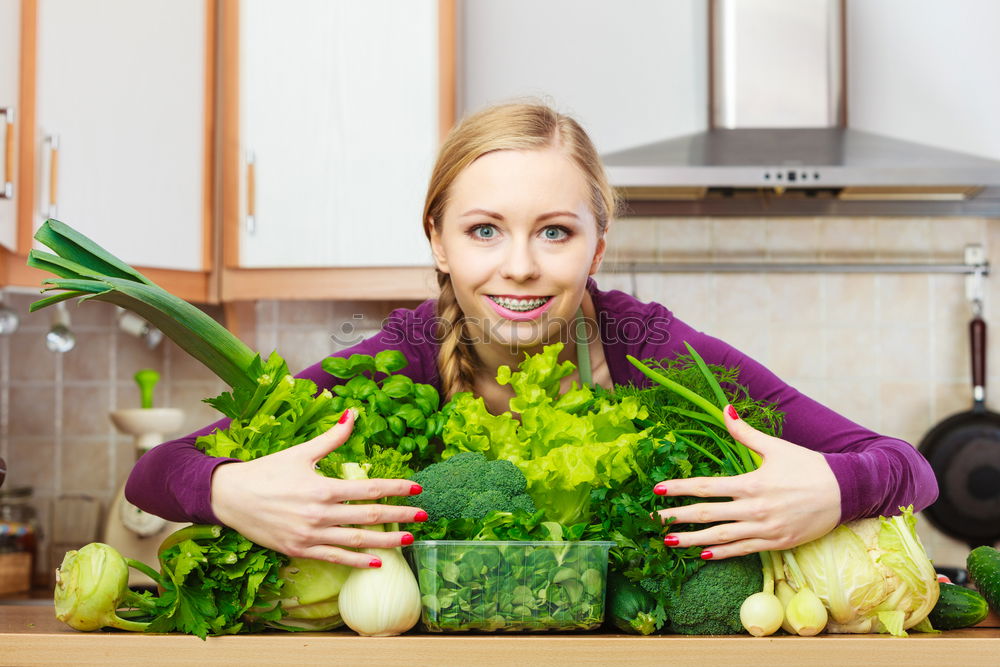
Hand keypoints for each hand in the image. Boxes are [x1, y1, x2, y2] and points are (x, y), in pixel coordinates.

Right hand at [210, 409, 424, 567]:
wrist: (229, 498)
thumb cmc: (266, 472)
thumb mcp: (301, 453)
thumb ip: (332, 437)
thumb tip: (353, 413)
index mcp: (324, 488)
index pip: (370, 489)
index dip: (396, 488)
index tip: (417, 489)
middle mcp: (320, 514)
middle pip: (370, 517)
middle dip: (400, 516)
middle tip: (424, 516)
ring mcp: (311, 536)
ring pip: (357, 541)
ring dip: (387, 541)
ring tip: (409, 540)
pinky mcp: (300, 550)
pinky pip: (335, 558)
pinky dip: (358, 561)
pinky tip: (377, 562)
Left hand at [653, 405, 840, 559]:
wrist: (845, 492)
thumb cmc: (809, 466)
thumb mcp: (775, 447)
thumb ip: (745, 432)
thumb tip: (724, 408)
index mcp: (751, 483)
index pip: (706, 487)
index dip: (680, 488)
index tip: (658, 489)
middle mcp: (754, 509)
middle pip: (708, 515)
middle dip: (678, 518)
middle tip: (654, 521)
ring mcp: (764, 529)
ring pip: (721, 537)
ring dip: (693, 540)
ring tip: (670, 543)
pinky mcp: (776, 543)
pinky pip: (743, 550)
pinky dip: (722, 554)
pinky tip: (703, 555)